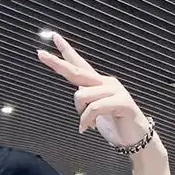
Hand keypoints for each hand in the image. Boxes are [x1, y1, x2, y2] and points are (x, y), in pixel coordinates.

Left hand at [38, 33, 149, 147]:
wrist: (134, 138)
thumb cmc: (113, 124)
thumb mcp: (93, 112)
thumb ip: (85, 101)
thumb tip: (78, 95)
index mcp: (97, 83)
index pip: (80, 64)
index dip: (67, 51)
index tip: (54, 37)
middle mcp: (106, 82)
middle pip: (77, 71)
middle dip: (57, 63)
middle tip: (40, 54)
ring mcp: (115, 90)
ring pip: (82, 95)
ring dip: (81, 113)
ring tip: (87, 124)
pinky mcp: (122, 102)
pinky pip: (94, 108)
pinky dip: (87, 121)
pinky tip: (88, 128)